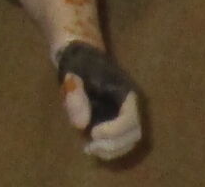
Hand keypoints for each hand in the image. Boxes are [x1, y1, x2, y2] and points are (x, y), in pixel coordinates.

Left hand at [56, 42, 141, 159]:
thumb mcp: (71, 75)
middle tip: (90, 146)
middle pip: (133, 134)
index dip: (114, 131)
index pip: (130, 119)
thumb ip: (75, 97)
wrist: (79, 55)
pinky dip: (109, 148)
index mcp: (125, 91)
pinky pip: (121, 140)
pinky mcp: (117, 119)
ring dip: (111, 150)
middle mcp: (130, 104)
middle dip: (113, 144)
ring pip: (129, 141)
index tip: (93, 133)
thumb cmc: (76, 62)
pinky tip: (90, 146)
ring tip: (89, 149)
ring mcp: (125, 112)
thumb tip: (81, 125)